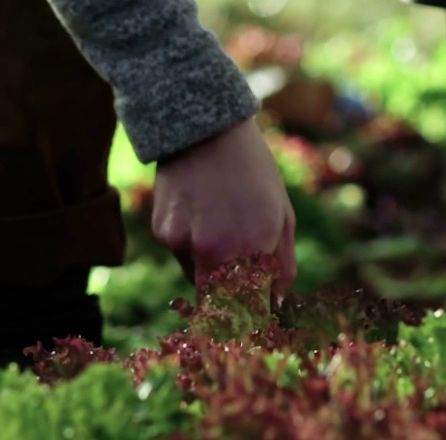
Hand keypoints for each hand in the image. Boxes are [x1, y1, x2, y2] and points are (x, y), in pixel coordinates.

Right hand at [150, 118, 297, 299]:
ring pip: (198, 279)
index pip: (251, 310)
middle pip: (219, 304)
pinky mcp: (162, 234)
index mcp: (252, 249)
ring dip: (211, 268)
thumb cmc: (254, 171)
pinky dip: (192, 245)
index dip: (254, 315)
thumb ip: (282, 265)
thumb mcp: (282, 215)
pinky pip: (181, 255)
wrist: (205, 129)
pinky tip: (200, 212)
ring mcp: (184, 244)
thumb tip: (275, 303)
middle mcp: (214, 252)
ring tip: (220, 224)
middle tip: (240, 281)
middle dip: (231, 299)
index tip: (257, 312)